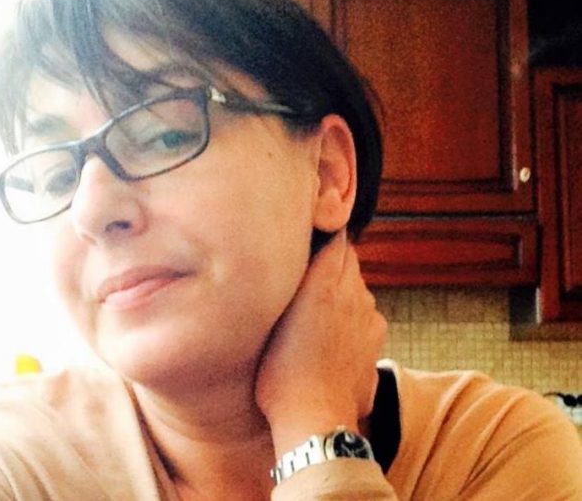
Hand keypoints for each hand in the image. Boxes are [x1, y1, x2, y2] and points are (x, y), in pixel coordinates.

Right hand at [255, 230, 387, 454]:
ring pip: (358, 288)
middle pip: (350, 261)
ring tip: (320, 311)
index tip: (315, 233)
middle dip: (334, 260)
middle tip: (311, 272)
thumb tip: (294, 265)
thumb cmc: (280, 371)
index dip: (327, 234)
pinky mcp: (378, 338)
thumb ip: (289, 287)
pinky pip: (366, 315)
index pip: (337, 240)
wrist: (315, 418)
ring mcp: (369, 316)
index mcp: (325, 283)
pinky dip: (354, 317)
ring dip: (344, 290)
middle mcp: (353, 293)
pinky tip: (336, 337)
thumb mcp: (272, 321)